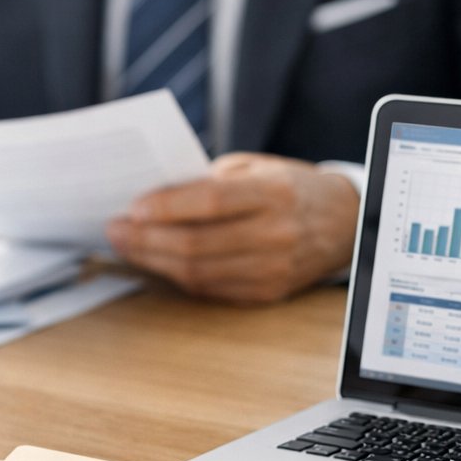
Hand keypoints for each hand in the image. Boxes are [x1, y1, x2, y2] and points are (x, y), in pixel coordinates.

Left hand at [106, 153, 360, 303]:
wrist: (345, 223)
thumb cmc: (290, 188)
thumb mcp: (257, 167)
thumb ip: (210, 181)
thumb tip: (152, 197)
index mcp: (274, 193)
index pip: (210, 202)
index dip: (166, 207)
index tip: (132, 207)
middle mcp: (276, 234)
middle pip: (196, 244)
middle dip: (146, 240)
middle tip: (114, 231)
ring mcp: (273, 269)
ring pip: (198, 273)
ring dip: (154, 262)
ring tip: (127, 248)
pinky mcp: (268, 293)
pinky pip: (211, 289)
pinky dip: (177, 277)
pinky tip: (157, 263)